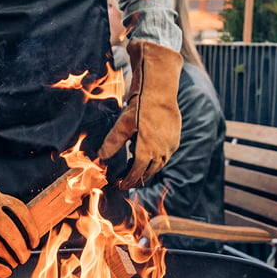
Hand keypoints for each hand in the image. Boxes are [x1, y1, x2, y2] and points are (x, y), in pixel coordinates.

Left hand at [99, 40, 182, 189]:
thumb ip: (112, 143)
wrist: (160, 92)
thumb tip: (101, 157)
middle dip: (137, 178)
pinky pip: (166, 155)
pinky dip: (156, 159)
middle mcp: (161, 152)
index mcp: (147, 151)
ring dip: (148, 170)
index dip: (128, 182)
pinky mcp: (175, 140)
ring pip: (159, 166)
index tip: (120, 186)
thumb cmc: (140, 107)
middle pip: (149, 173)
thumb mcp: (122, 124)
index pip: (136, 174)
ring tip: (136, 168)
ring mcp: (170, 147)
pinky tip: (148, 154)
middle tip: (127, 181)